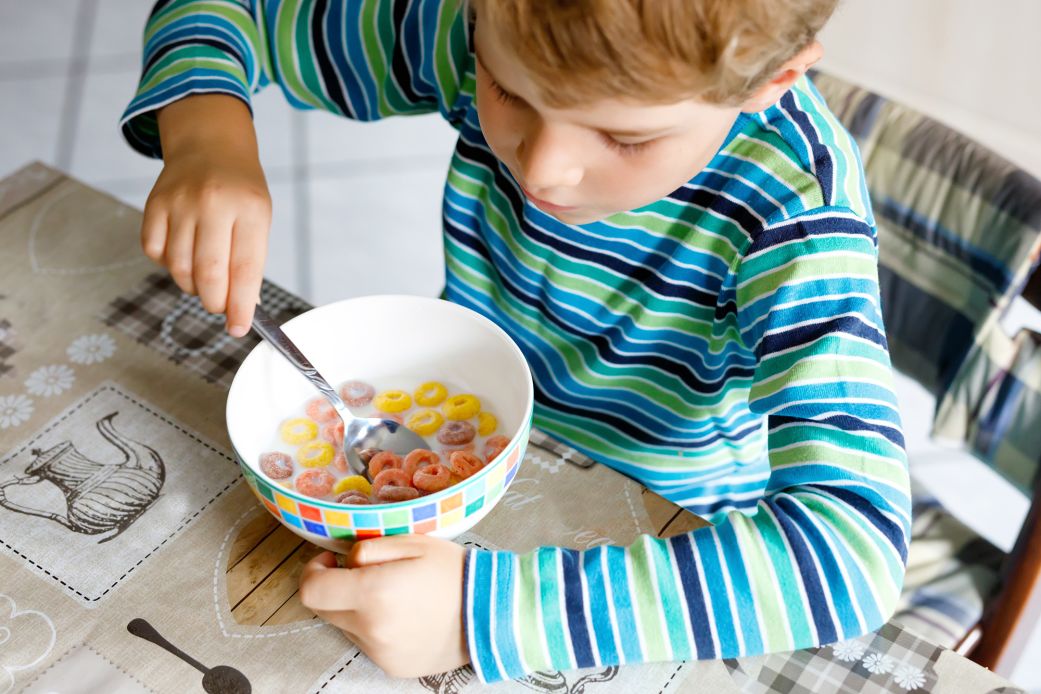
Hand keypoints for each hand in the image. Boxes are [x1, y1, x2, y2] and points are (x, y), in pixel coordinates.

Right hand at [142, 94, 270, 336]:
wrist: (210, 146)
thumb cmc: (240, 190)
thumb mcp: (259, 218)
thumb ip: (250, 261)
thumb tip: (243, 307)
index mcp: (250, 209)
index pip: (245, 269)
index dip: (240, 306)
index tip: (239, 329)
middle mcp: (214, 204)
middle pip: (208, 273)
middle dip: (214, 302)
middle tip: (219, 307)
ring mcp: (180, 202)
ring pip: (178, 268)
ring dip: (192, 285)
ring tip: (204, 278)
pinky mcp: (154, 204)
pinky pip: (155, 253)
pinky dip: (168, 265)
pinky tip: (183, 256)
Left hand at [299, 535, 469, 677]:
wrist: (492, 612)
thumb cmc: (453, 572)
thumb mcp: (412, 542)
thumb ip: (369, 548)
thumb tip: (344, 561)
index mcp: (373, 592)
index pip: (311, 591)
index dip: (312, 571)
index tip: (329, 562)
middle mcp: (371, 628)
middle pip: (324, 609)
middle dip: (335, 588)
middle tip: (362, 574)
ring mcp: (380, 652)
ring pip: (345, 626)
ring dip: (356, 609)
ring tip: (391, 596)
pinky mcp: (392, 666)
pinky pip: (367, 643)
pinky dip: (375, 628)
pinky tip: (403, 616)